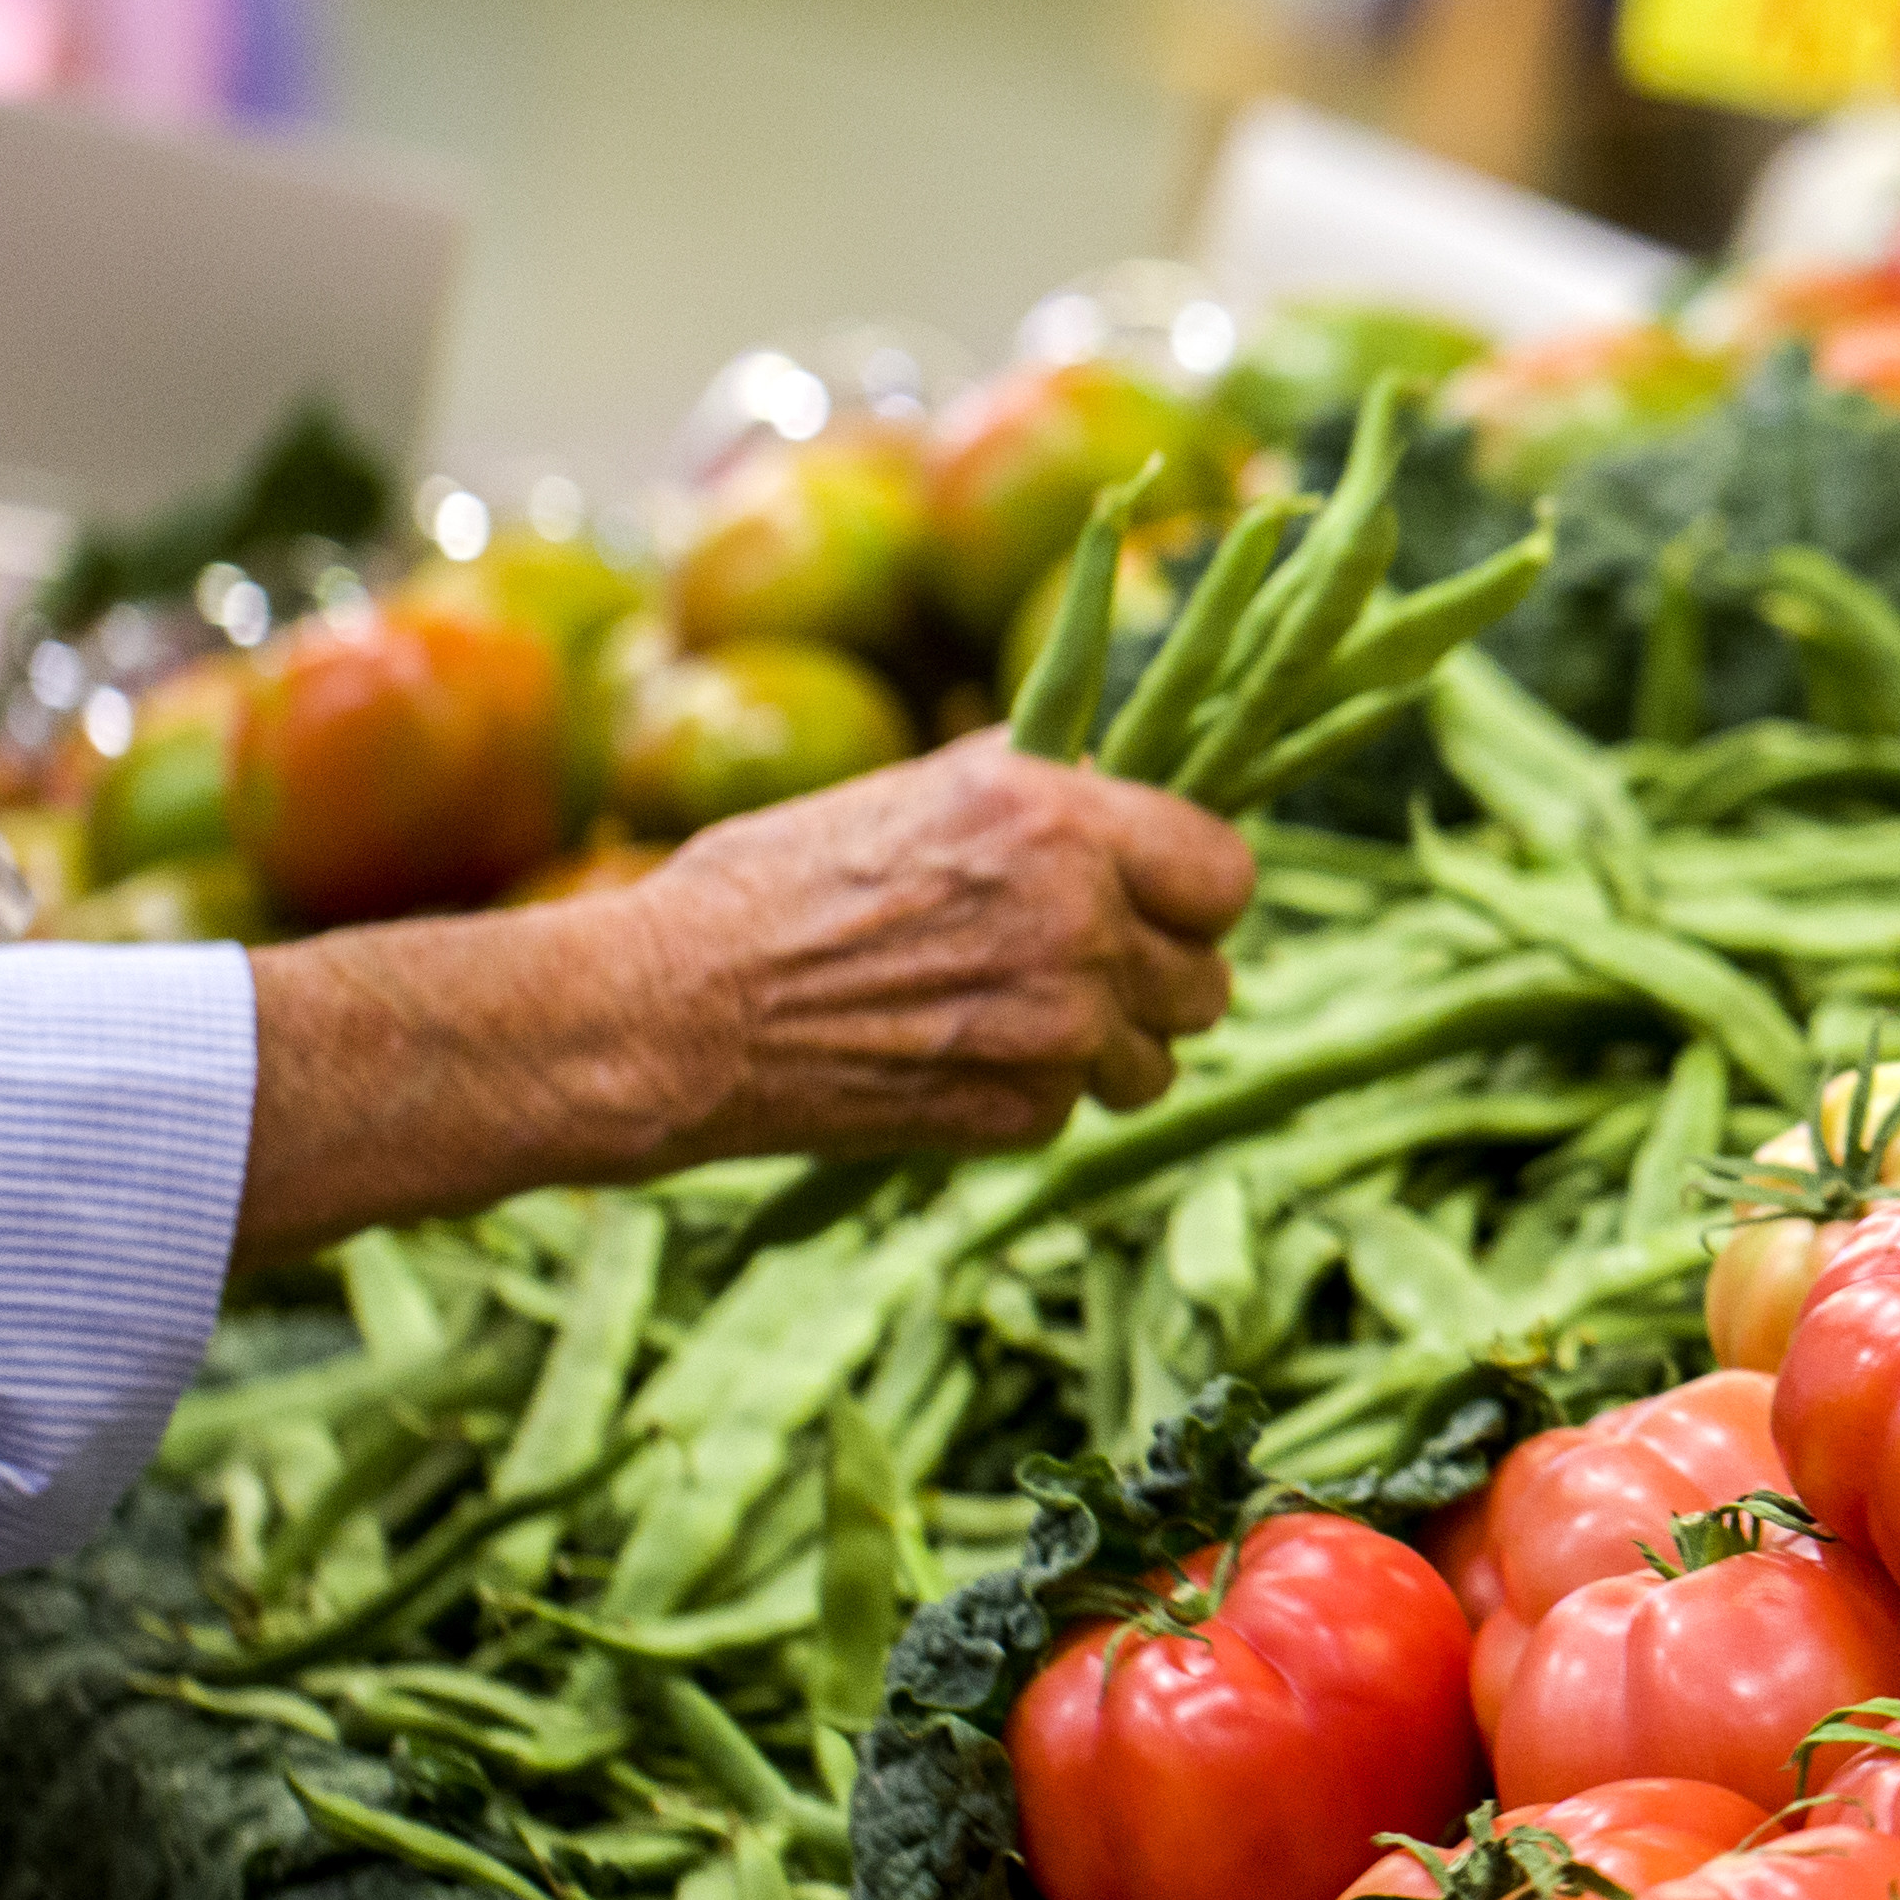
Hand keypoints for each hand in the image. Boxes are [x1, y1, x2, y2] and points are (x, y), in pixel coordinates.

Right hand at [612, 739, 1255, 1161]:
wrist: (673, 1014)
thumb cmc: (773, 887)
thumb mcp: (918, 791)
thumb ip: (1041, 791)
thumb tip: (1120, 785)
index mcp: (1061, 822)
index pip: (1226, 874)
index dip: (1195, 892)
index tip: (1161, 899)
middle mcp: (1080, 924)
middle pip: (1209, 979)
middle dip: (1157, 978)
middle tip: (1084, 966)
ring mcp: (1058, 1030)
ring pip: (1159, 1060)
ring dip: (1107, 1048)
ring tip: (1014, 1016)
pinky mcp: (1022, 1115)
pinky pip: (1078, 1108)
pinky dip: (1033, 1093)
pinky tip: (954, 1058)